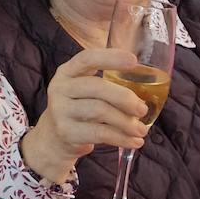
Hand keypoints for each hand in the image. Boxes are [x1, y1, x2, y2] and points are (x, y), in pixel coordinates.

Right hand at [20, 48, 148, 183]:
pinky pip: (100, 133)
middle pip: (96, 86)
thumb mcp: (84, 92)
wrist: (54, 138)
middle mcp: (59, 88)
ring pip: (100, 110)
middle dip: (125, 97)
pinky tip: (135, 141)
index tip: (134, 61)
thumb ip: (106, 85)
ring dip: (126, 121)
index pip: (87, 58)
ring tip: (141, 129)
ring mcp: (60, 110)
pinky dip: (122, 138)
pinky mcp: (66, 132)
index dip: (110, 57)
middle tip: (143, 109)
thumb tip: (145, 93)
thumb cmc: (79, 110)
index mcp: (66, 72)